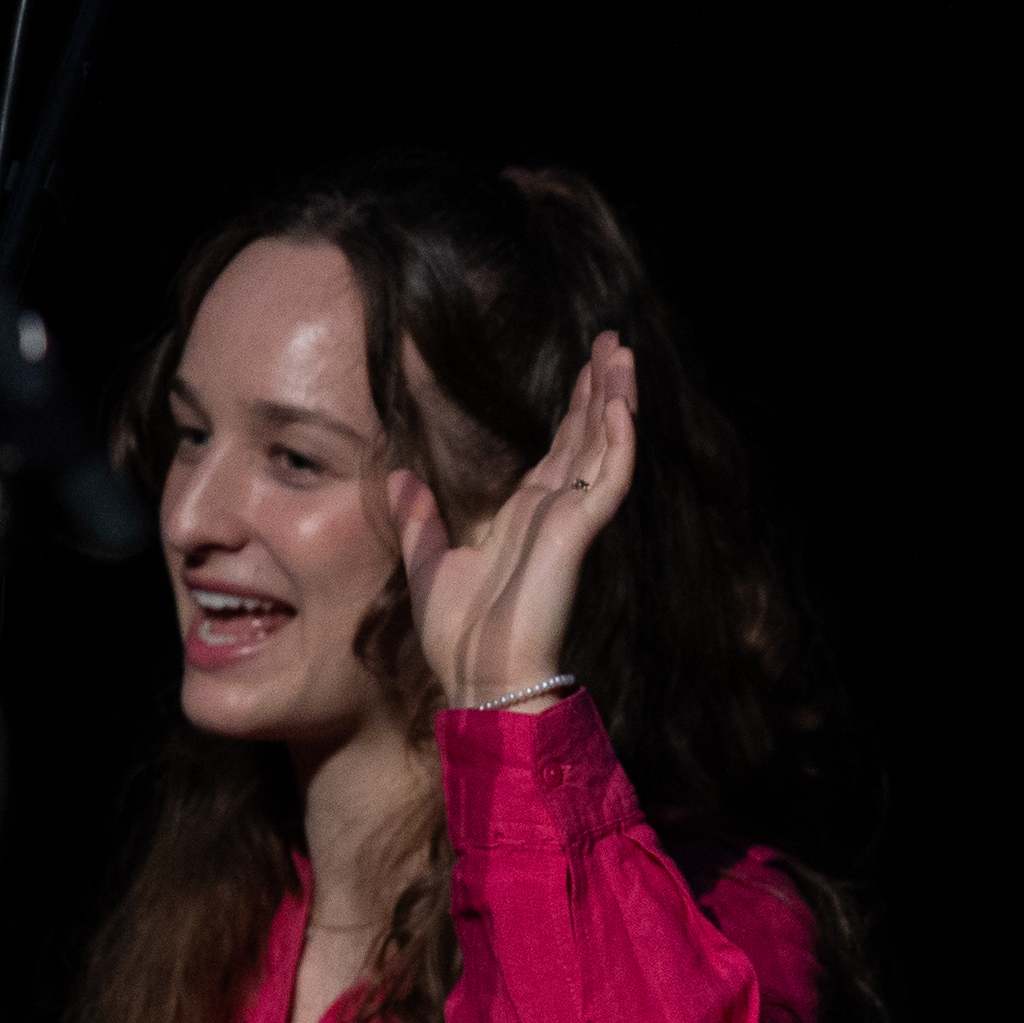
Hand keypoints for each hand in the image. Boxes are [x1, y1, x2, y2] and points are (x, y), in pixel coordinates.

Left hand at [392, 332, 636, 709]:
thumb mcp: (429, 566)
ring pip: (602, 450)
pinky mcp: (573, 538)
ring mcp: (567, 524)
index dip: (576, 407)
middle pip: (586, 437)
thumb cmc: (461, 639)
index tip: (588, 366)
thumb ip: (420, 521)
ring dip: (615, 402)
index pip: (559, 449)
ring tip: (623, 357)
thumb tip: (400, 477)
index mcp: (524, 517)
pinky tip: (620, 408)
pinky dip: (615, 446)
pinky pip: (602, 485)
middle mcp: (551, 513)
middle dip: (601, 389)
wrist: (479, 680)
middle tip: (614, 342)